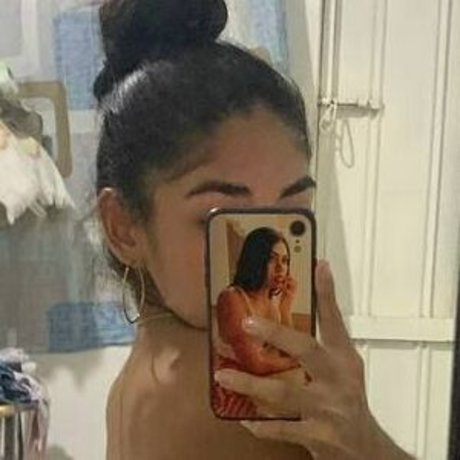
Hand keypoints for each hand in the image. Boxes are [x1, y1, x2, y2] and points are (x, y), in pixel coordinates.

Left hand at [215, 261, 414, 459]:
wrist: (366, 448)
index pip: (335, 320)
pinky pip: (282, 428)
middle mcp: (336, 379)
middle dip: (276, 334)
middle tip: (247, 322)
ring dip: (251, 383)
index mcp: (343, 359)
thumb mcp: (343, 366)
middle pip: (306, 350)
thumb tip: (298, 314)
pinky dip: (261, 424)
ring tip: (224, 375)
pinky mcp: (317, 435)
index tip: (320, 266)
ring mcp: (327, 408)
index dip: (327, 293)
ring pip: (284, 392)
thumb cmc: (349, 399)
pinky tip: (243, 417)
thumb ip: (323, 341)